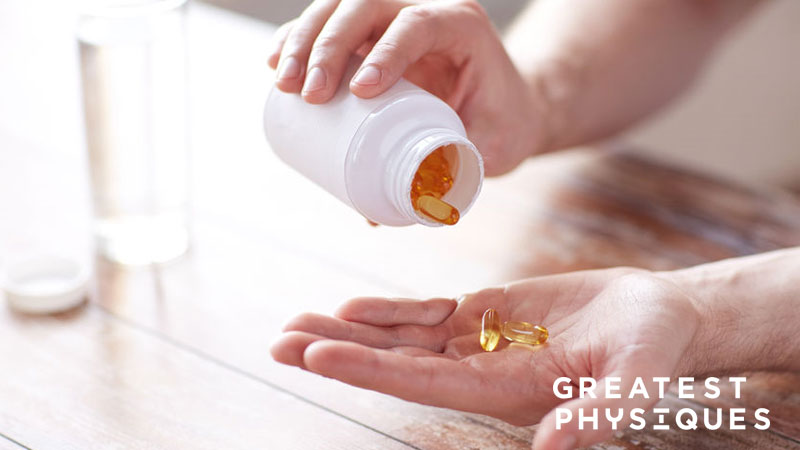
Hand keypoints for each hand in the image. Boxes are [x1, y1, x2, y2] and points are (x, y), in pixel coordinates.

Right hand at [267, 0, 546, 175]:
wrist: (511, 105)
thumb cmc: (505, 125)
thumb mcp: (492, 147)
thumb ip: (444, 178)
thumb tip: (376, 217)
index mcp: (463, 28)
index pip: (418, 25)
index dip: (386, 51)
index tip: (359, 92)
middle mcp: (428, 11)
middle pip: (368, 6)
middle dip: (330, 44)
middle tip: (310, 93)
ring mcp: (397, 17)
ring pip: (341, 6)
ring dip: (304, 38)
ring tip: (285, 83)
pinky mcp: (375, 34)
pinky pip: (331, 22)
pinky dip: (300, 35)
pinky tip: (277, 60)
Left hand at [271, 268, 706, 448]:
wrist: (656, 318)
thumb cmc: (653, 350)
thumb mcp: (636, 381)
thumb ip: (596, 415)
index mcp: (503, 391)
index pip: (421, 382)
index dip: (368, 368)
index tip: (316, 354)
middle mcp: (478, 372)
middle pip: (394, 364)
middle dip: (336, 352)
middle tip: (279, 341)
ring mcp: (477, 342)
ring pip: (399, 338)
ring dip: (348, 329)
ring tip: (294, 322)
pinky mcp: (484, 314)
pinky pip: (425, 313)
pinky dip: (387, 311)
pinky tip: (352, 306)